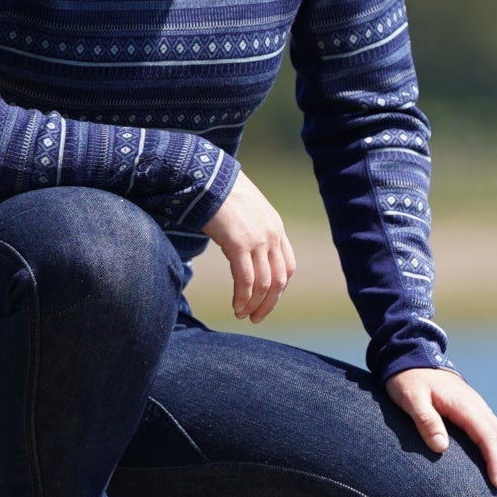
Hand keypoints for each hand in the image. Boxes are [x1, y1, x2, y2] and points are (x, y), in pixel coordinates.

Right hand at [203, 172, 295, 323]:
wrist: (209, 178)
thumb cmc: (222, 194)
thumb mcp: (247, 212)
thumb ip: (252, 231)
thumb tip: (242, 249)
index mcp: (276, 228)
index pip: (288, 266)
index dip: (279, 288)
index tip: (266, 300)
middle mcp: (272, 236)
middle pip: (279, 280)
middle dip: (268, 303)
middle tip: (256, 318)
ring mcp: (258, 240)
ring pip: (263, 284)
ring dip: (254, 304)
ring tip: (243, 315)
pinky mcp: (239, 243)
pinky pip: (245, 280)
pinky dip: (242, 298)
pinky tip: (236, 307)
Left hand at [387, 368, 496, 496]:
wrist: (412, 358)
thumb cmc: (408, 381)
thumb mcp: (410, 398)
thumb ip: (425, 420)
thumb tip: (441, 447)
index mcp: (465, 406)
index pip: (488, 437)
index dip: (495, 461)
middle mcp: (478, 408)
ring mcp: (480, 410)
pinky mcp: (476, 414)